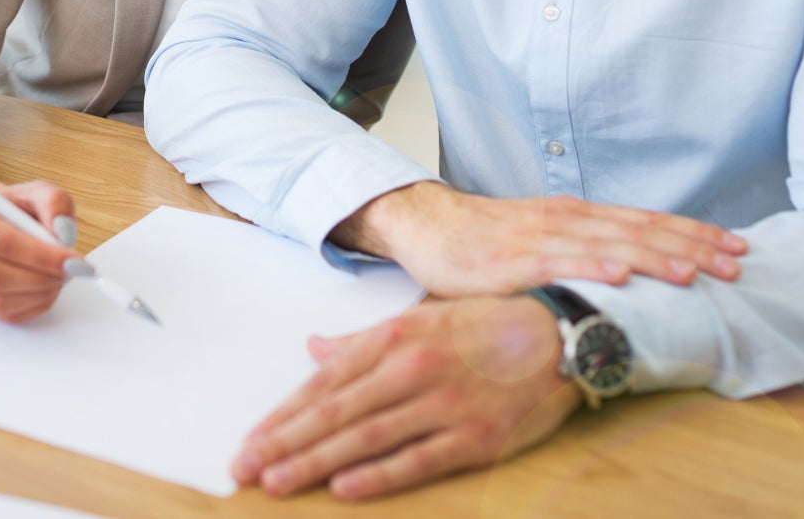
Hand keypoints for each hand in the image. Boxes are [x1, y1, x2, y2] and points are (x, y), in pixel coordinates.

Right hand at [0, 177, 80, 322]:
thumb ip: (54, 203)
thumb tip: (62, 232)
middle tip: (70, 273)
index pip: (4, 242)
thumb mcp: (38, 192)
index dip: (42, 255)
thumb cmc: (17, 207)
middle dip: (40, 278)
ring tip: (60, 278)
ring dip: (38, 294)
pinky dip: (33, 306)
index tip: (73, 261)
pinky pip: (3, 313)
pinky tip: (47, 289)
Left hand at [233, 296, 577, 499]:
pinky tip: (344, 487)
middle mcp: (410, 368)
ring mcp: (442, 402)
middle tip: (242, 469)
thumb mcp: (418, 317)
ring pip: (364, 436)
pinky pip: (417, 458)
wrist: (561, 332)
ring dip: (314, 461)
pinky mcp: (474, 435)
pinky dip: (378, 474)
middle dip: (283, 442)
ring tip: (275, 481)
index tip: (250, 439)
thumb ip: (363, 339)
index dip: (283, 414)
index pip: (324, 383)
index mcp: (393, 337)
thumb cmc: (485, 324)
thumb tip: (315, 349)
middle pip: (334, 412)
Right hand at [334, 181, 746, 295]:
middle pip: (639, 230)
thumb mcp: (540, 243)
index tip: (736, 246)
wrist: (424, 225)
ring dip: (654, 256)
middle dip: (692, 246)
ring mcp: (539, 238)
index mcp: (576, 216)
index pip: (645, 222)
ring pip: (608, 244)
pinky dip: (592, 265)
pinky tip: (621, 274)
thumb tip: (632, 279)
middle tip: (738, 262)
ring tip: (696, 272)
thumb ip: (581, 256)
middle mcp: (565, 220)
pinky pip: (558, 262)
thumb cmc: (482, 242)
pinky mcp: (511, 260)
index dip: (692, 233)